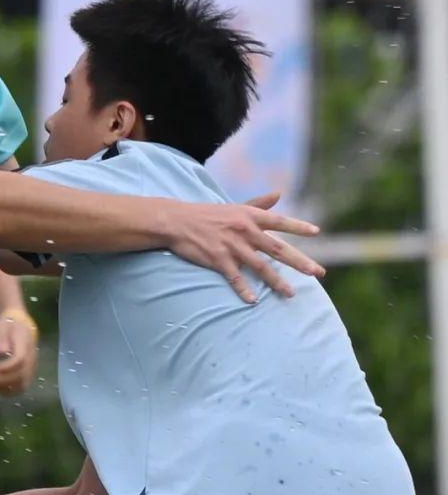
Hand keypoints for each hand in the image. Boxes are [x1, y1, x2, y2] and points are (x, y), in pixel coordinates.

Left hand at [0, 309, 38, 395]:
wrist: (18, 322)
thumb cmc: (7, 323)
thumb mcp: (2, 326)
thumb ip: (2, 338)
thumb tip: (1, 351)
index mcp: (25, 343)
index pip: (20, 360)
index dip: (7, 368)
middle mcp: (31, 357)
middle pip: (22, 374)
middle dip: (4, 381)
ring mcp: (30, 366)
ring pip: (23, 384)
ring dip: (6, 389)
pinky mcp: (27, 372)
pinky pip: (21, 386)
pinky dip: (9, 391)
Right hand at [164, 193, 322, 303]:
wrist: (178, 221)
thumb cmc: (207, 214)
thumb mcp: (235, 207)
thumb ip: (259, 204)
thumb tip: (279, 194)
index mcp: (250, 216)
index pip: (280, 222)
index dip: (298, 227)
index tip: (316, 233)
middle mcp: (245, 231)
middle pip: (278, 249)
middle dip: (300, 262)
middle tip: (317, 272)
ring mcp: (232, 246)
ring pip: (261, 267)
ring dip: (277, 282)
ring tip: (291, 294)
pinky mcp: (218, 259)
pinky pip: (235, 278)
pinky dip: (244, 290)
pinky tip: (253, 301)